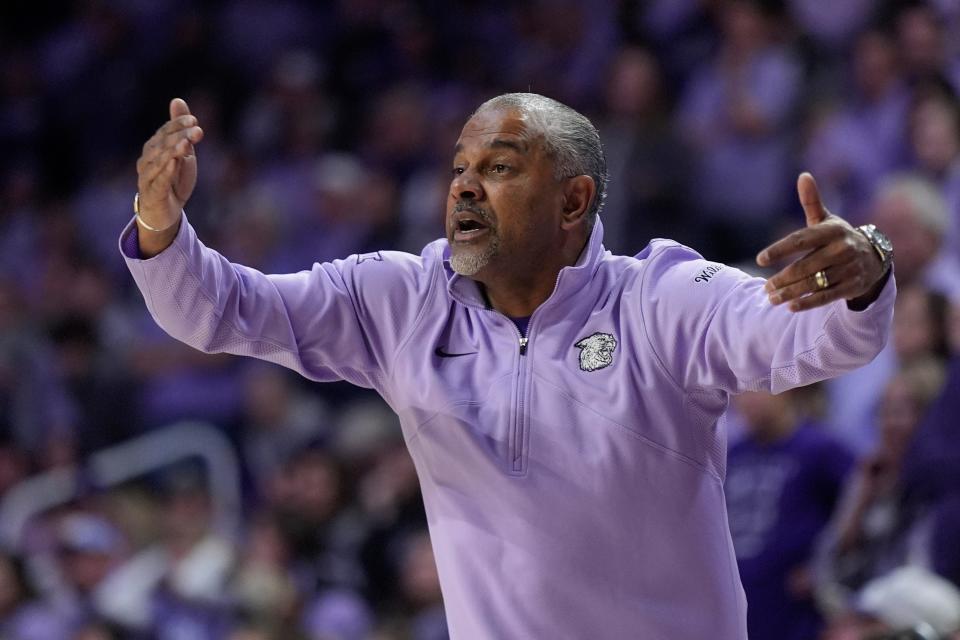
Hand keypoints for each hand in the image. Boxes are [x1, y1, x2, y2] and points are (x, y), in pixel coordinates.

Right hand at [135, 98, 203, 244]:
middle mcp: (147, 158)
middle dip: (180, 136)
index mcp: (155, 147)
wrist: (165, 212)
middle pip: (163, 143)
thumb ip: (181, 130)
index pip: (166, 131)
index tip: (195, 120)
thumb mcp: (182, 153)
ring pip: (159, 160)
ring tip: (186, 143)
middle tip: (197, 130)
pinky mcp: (151, 192)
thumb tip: (178, 100)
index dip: (178, 124)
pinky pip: (159, 180)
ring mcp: (147, 175)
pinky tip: (174, 163)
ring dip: (173, 150)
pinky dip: (166, 171)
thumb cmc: (173, 180)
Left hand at [756, 172, 884, 311]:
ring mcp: (849, 269)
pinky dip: (807, 303)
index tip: (760, 260)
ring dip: (790, 293)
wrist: (875, 258)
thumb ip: (812, 201)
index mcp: (833, 230)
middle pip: (805, 267)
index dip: (779, 250)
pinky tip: (790, 307)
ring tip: (771, 298)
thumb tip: (803, 175)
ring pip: (813, 284)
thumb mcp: (827, 220)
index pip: (800, 241)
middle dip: (782, 279)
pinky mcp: (852, 286)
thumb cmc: (840, 237)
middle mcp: (842, 249)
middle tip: (765, 287)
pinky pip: (826, 297)